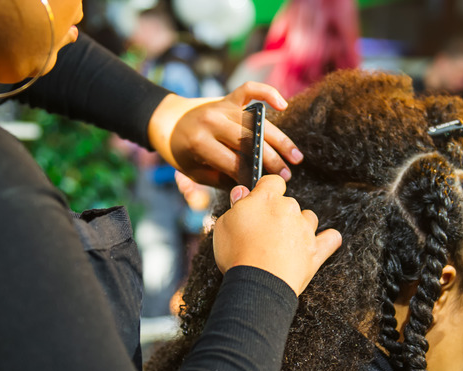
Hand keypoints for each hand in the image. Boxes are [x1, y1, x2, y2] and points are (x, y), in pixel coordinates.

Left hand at [147, 82, 303, 188]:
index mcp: (199, 143)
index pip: (233, 162)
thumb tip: (249, 187)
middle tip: (287, 175)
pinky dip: (267, 93)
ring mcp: (221, 107)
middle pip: (249, 142)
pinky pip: (250, 90)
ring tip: (296, 156)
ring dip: (279, 140)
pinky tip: (282, 106)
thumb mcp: (193, 172)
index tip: (267, 187)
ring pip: (257, 123)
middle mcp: (212, 122)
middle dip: (271, 160)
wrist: (166, 121)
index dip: (251, 176)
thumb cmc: (182, 152)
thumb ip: (220, 180)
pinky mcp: (227, 98)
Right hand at [212, 175, 341, 295]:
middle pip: (289, 203)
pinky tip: (323, 241)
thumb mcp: (224, 225)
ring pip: (308, 218)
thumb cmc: (237, 253)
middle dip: (279, 213)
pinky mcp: (316, 251)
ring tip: (285, 242)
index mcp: (266, 199)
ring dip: (300, 225)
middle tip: (263, 232)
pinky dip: (328, 239)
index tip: (259, 199)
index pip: (272, 182)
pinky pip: (330, 239)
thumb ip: (236, 205)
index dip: (266, 189)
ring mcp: (305, 230)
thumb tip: (242, 192)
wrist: (258, 283)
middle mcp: (289, 209)